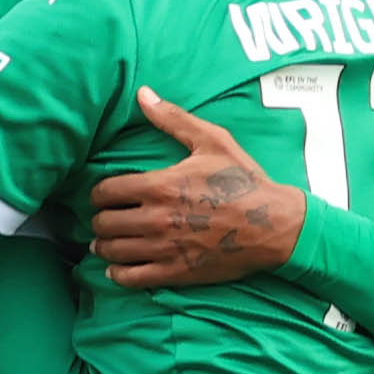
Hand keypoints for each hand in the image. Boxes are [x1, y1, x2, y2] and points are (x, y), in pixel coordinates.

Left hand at [85, 93, 306, 289]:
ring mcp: (165, 248)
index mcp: (160, 185)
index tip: (103, 195)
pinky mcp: (176, 272)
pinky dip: (118, 274)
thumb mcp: (213, 142)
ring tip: (105, 242)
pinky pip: (132, 278)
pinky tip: (118, 267)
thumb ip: (173, 119)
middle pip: (104, 223)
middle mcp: (157, 218)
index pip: (106, 192)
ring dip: (104, 246)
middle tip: (105, 218)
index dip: (98, 193)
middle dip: (100, 220)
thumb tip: (143, 94)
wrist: (275, 225)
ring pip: (113, 251)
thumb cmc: (245, 182)